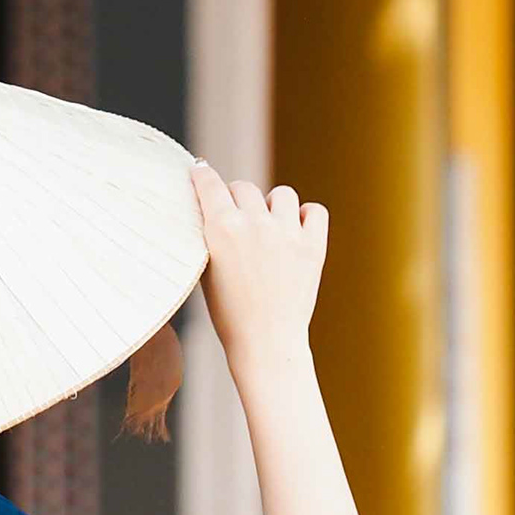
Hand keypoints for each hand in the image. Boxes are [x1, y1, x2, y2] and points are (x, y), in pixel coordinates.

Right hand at [190, 162, 328, 365]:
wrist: (266, 344)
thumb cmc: (230, 314)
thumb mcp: (206, 270)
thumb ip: (209, 235)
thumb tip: (211, 207)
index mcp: (222, 228)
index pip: (210, 183)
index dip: (202, 174)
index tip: (200, 170)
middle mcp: (255, 224)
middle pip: (244, 187)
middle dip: (238, 199)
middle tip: (238, 219)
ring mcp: (287, 233)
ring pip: (282, 194)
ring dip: (273, 207)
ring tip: (270, 229)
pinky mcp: (313, 246)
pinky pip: (315, 211)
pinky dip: (306, 217)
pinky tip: (296, 232)